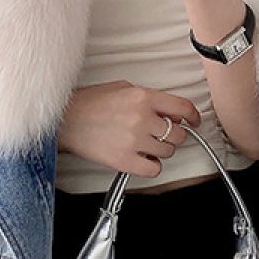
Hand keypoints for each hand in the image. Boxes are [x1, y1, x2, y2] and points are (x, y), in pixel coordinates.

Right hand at [56, 82, 202, 178]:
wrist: (64, 120)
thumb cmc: (89, 103)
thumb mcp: (123, 88)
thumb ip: (149, 98)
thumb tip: (170, 110)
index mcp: (142, 97)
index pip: (182, 107)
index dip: (193, 116)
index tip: (194, 121)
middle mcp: (141, 118)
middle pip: (178, 133)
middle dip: (176, 135)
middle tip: (165, 134)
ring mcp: (133, 141)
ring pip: (167, 151)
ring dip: (162, 150)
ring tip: (147, 145)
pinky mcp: (124, 160)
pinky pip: (154, 169)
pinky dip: (153, 166)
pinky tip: (143, 159)